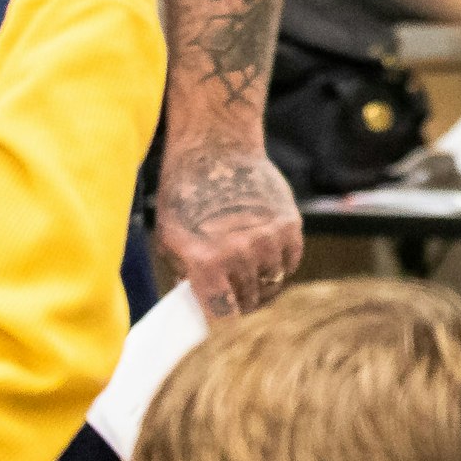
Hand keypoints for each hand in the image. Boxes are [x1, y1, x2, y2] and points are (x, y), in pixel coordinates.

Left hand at [157, 140, 303, 318]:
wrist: (216, 149)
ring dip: (262, 283)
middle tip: (234, 294)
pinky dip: (280, 265)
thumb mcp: (169, 235)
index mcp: (206, 261)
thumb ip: (184, 271)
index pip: (223, 310)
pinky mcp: (290, 224)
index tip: (218, 305)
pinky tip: (265, 256)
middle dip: (241, 299)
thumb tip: (201, 298)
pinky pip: (290, 262)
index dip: (220, 310)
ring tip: (250, 274)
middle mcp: (241, 254)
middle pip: (250, 299)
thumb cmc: (185, 192)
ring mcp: (269, 239)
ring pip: (272, 283)